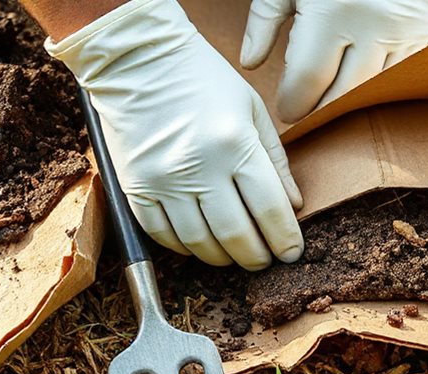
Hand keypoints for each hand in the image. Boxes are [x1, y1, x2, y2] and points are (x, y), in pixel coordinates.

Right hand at [46, 0, 303, 269]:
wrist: (137, 60)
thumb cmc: (202, 81)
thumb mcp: (252, 110)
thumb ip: (275, 161)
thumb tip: (292, 208)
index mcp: (234, 144)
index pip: (270, 209)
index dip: (285, 240)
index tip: (291, 253)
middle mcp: (199, 167)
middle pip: (236, 235)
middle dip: (256, 257)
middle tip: (264, 260)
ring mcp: (163, 181)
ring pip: (199, 244)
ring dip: (223, 258)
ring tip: (235, 254)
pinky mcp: (135, 187)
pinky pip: (162, 236)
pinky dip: (185, 247)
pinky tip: (200, 243)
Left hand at [241, 0, 427, 122]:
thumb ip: (264, 21)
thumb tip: (249, 63)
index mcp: (330, 12)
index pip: (307, 81)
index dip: (292, 103)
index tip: (285, 109)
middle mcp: (370, 25)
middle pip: (340, 96)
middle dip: (318, 111)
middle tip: (304, 113)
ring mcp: (400, 31)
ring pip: (371, 93)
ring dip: (347, 105)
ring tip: (327, 103)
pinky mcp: (419, 32)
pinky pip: (395, 77)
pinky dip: (374, 87)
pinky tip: (354, 86)